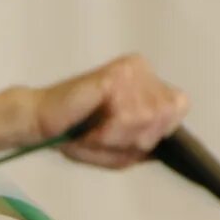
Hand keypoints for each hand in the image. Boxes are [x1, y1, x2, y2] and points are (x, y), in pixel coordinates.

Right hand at [32, 54, 189, 165]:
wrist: (39, 121)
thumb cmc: (75, 133)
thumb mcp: (121, 150)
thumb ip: (148, 146)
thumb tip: (165, 141)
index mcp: (146, 81)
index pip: (179, 106)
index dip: (157, 129)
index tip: (125, 133)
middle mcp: (141, 69)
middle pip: (166, 115)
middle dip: (137, 136)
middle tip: (106, 134)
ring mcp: (130, 69)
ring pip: (149, 118)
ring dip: (119, 136)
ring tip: (95, 131)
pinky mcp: (117, 75)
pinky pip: (130, 116)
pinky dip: (109, 132)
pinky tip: (92, 127)